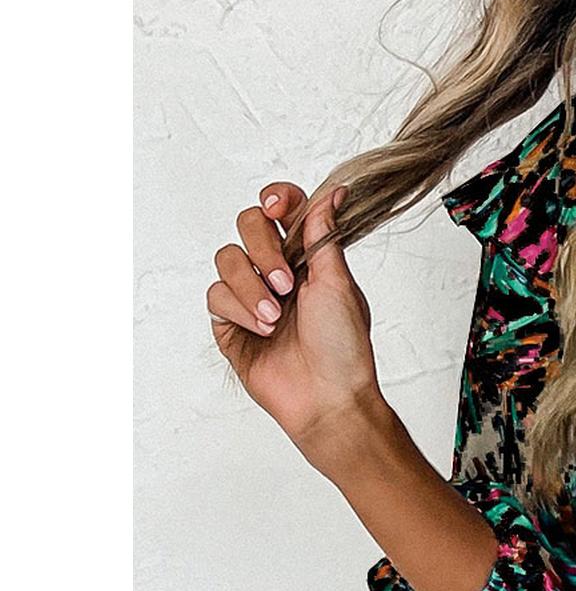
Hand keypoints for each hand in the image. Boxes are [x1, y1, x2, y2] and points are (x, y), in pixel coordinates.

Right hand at [207, 179, 383, 453]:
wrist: (327, 397)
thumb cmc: (343, 347)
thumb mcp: (339, 283)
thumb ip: (324, 236)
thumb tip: (333, 192)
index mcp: (307, 257)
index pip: (282, 210)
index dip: (276, 200)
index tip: (278, 208)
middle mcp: (276, 271)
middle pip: (247, 225)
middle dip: (263, 248)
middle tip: (286, 284)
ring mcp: (251, 296)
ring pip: (226, 259)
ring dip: (251, 286)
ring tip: (275, 317)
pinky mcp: (230, 324)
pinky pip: (216, 296)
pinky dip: (239, 310)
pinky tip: (263, 330)